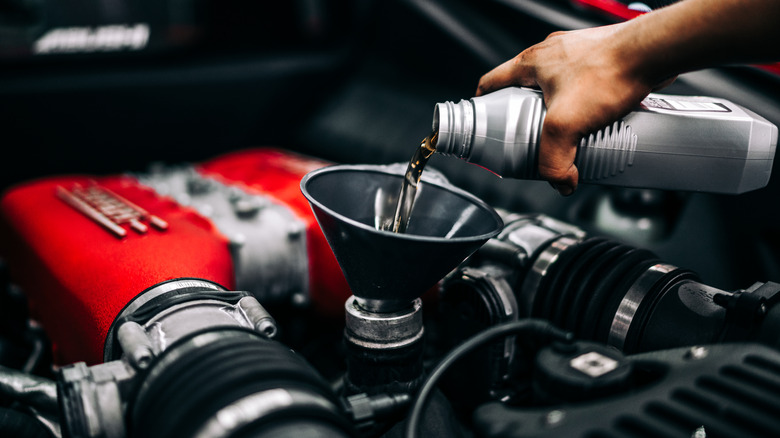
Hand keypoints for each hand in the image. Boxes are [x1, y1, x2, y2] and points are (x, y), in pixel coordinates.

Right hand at [476, 24, 668, 194]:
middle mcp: (552, 54)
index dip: (483, 105)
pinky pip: (585, 86)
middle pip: (525, 88)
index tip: (484, 122)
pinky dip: (587, 104)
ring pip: (558, 88)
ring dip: (560, 110)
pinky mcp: (603, 60)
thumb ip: (554, 159)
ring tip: (570, 133)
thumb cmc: (610, 70)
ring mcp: (578, 55)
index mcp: (531, 63)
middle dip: (526, 115)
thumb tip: (558, 181)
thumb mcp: (566, 124)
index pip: (491, 83)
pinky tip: (599, 120)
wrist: (653, 52)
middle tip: (532, 138)